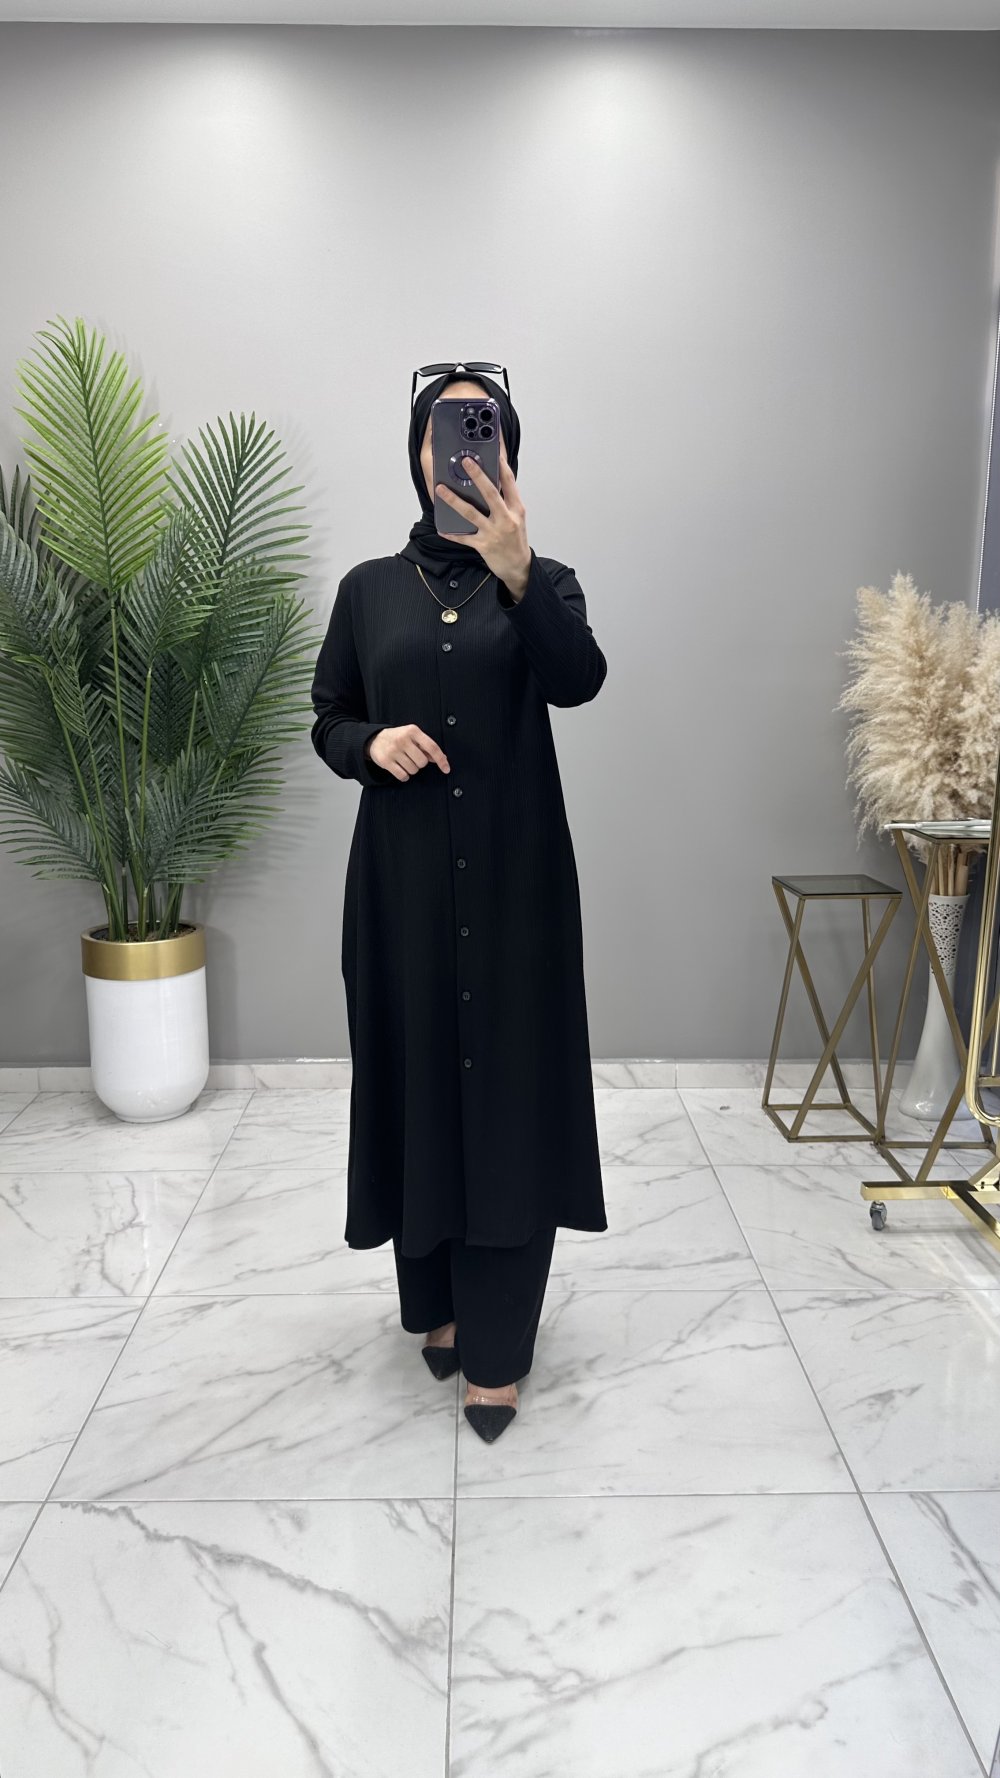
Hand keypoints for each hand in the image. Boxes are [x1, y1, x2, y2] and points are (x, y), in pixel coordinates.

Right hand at [369, 723, 449, 781]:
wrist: (374, 739)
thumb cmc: (398, 738)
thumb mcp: (412, 736)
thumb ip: (426, 747)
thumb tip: (442, 758)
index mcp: (412, 731)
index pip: (432, 747)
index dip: (441, 760)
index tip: (446, 769)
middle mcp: (403, 739)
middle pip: (423, 762)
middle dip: (420, 763)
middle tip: (412, 758)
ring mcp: (393, 750)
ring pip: (413, 770)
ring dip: (411, 769)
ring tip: (404, 761)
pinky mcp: (385, 761)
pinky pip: (403, 776)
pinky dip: (404, 776)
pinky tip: (399, 768)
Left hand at [435, 437, 530, 596]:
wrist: (519, 567)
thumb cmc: (516, 539)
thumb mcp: (517, 516)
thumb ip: (506, 499)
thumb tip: (490, 480)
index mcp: (516, 508)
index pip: (509, 482)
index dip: (502, 464)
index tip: (494, 448)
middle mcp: (506, 519)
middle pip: (490, 493)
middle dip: (477, 476)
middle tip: (466, 461)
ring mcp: (494, 532)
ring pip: (471, 513)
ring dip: (454, 500)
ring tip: (440, 489)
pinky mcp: (483, 546)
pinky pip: (464, 538)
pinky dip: (452, 534)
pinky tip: (441, 529)